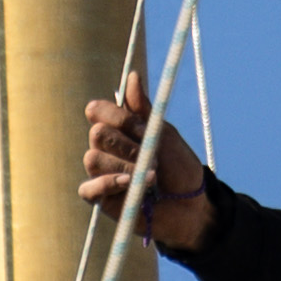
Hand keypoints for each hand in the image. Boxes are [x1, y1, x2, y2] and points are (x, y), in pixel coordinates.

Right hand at [79, 86, 215, 253]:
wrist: (192, 204)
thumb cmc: (180, 168)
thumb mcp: (165, 134)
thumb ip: (144, 109)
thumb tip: (132, 76)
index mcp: (118, 130)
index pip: (97, 111)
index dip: (118, 117)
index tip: (144, 128)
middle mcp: (105, 149)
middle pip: (96, 134)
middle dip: (127, 144)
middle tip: (153, 157)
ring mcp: (101, 173)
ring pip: (93, 159)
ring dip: (126, 166)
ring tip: (152, 177)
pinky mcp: (101, 199)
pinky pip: (88, 188)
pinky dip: (107, 184)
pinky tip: (129, 184)